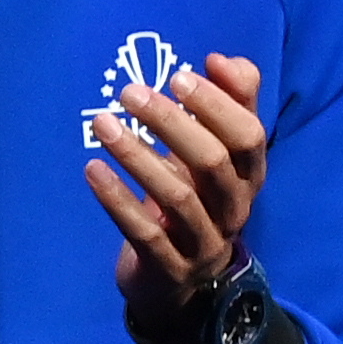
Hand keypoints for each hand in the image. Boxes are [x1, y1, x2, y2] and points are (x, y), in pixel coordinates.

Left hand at [84, 54, 269, 337]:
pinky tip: (92, 170)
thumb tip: (224, 61)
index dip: (218, 105)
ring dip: (137, 156)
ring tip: (101, 124)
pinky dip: (117, 200)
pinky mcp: (170, 268)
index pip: (249, 136)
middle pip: (215, 162)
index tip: (179, 75)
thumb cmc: (197, 200)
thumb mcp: (216, 153)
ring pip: (178, 197)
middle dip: (171, 123)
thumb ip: (230, 104)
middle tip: (129, 92)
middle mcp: (234, 209)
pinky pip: (146, 233)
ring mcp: (204, 243)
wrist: (180, 282)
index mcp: (249, 177)